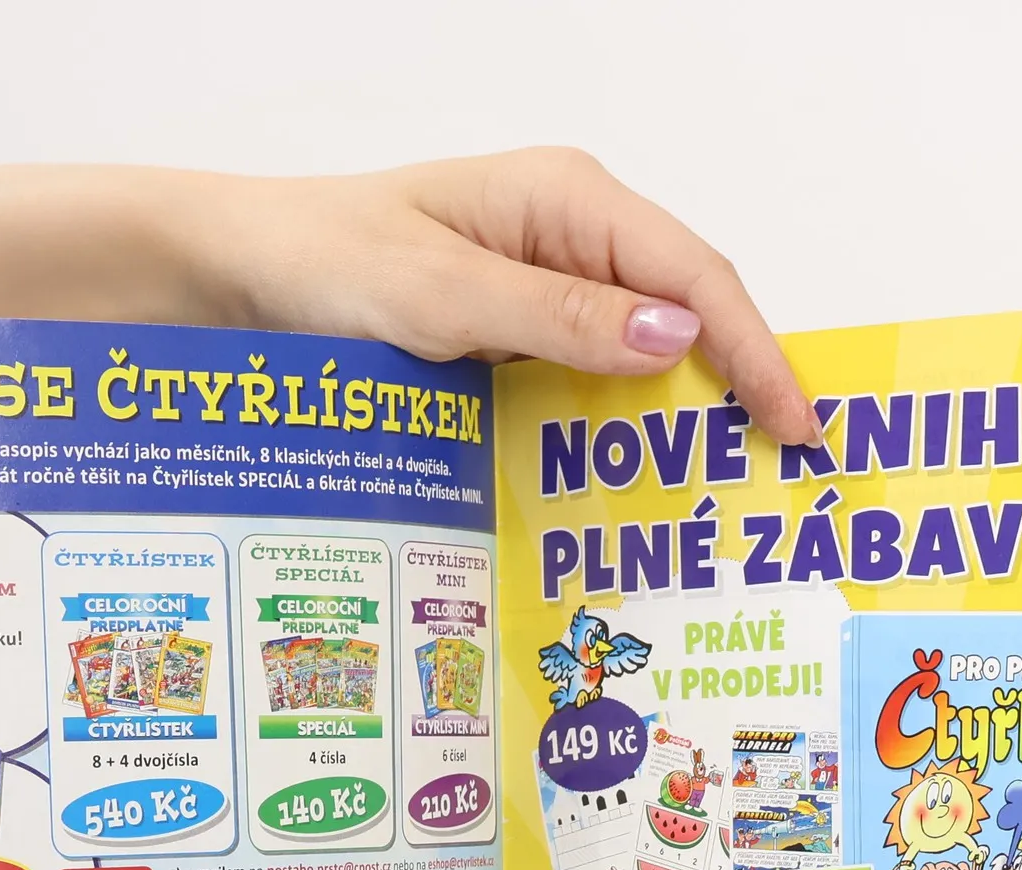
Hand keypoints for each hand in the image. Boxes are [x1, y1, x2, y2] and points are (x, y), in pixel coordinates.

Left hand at [0, 148, 816, 516]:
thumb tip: (674, 345)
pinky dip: (616, 442)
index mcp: (569, 203)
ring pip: (640, 366)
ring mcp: (537, 297)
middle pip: (685, 323)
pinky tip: (630, 499)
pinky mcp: (505, 346)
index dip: (760, 357)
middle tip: (783, 492)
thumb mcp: (440, 293)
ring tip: (725, 513)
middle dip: (739, 398)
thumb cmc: (318, 264)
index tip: (800, 437)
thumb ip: (557, 318)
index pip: (698, 280)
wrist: (220, 282)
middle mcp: (567, 245)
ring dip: (682, 432)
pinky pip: (584, 393)